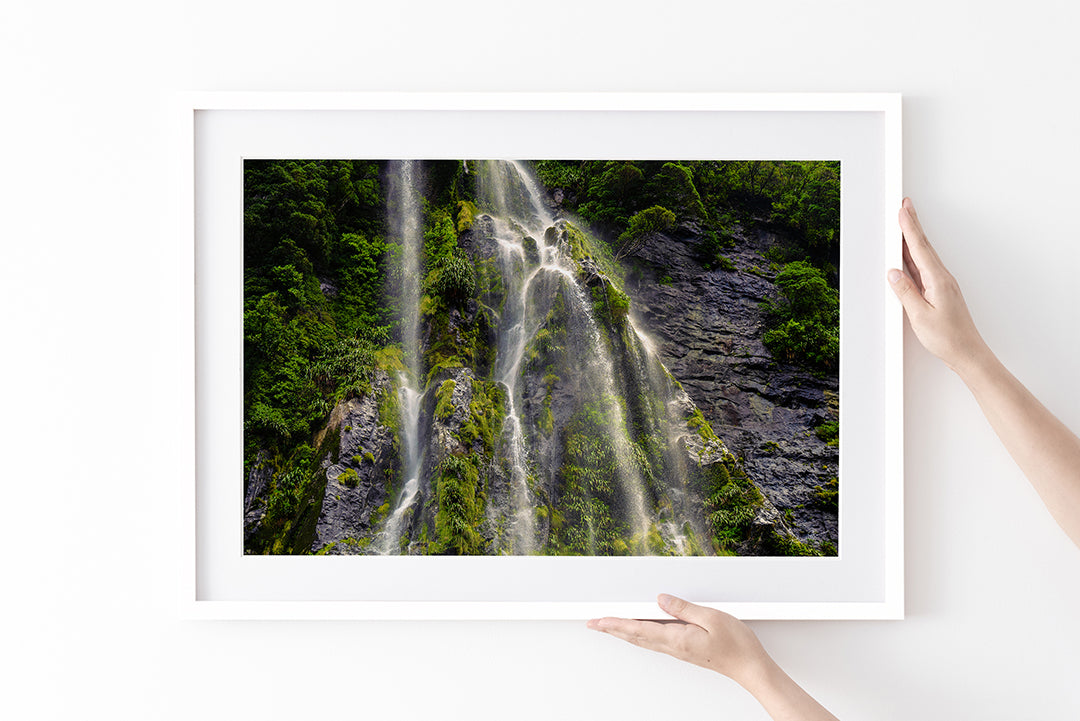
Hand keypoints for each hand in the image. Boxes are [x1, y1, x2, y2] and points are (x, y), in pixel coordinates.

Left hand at [587, 594, 769, 686]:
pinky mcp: (684, 650)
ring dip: (622, 633)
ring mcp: (678, 650)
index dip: (616, 624)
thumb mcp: (711, 617)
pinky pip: (654, 642)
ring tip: (608, 626)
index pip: (638, 629)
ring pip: (643, 640)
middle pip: (635, 637)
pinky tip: (637, 632)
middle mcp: (673, 647)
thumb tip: (661, 599)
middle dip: (612, 629)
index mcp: (676, 638)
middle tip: (594, 623)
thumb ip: (684, 608)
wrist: (750, 667)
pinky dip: (638, 635)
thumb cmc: (736, 644)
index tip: (599, 620)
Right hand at [888, 197, 990, 375]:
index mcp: (938, 280)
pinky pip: (923, 268)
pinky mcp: (938, 291)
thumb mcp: (920, 316)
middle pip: (923, 246)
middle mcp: (942, 278)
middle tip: (905, 205)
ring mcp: (941, 284)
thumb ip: (906, 292)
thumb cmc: (947, 337)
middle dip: (912, 224)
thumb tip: (894, 273)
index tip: (902, 210)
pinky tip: (906, 255)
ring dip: (912, 238)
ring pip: (922, 256)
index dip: (909, 228)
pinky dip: (913, 256)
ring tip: (903, 223)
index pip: (919, 249)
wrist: (967, 352)